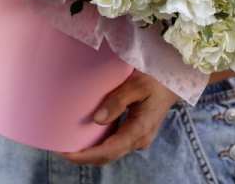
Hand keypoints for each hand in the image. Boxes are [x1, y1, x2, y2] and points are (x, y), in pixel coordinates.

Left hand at [58, 69, 178, 165]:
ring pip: (111, 151)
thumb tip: (97, 119)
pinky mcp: (136, 131)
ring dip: (91, 151)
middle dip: (84, 156)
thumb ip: (118, 101)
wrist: (174, 79)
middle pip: (108, 155)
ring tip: (68, 143)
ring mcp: (138, 137)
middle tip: (60, 149)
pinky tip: (87, 135)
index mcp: (139, 129)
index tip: (65, 153)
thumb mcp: (137, 84)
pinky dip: (99, 143)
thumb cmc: (156, 79)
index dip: (85, 155)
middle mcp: (138, 139)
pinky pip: (115, 143)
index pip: (108, 151)